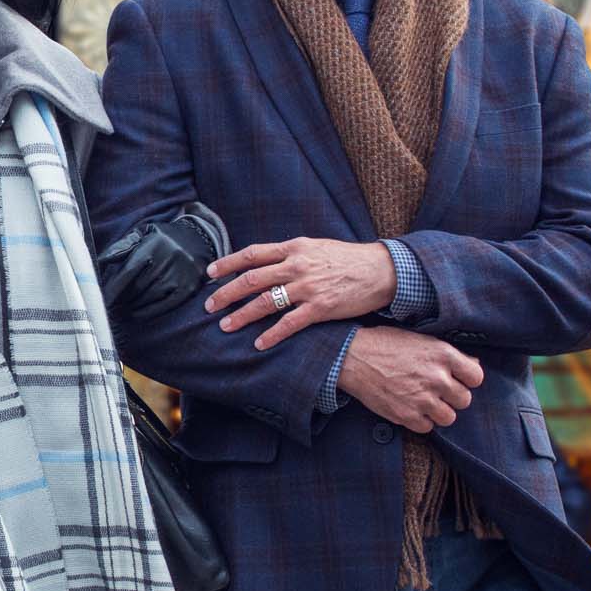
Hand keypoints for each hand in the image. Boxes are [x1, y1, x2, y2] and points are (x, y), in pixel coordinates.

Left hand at [99, 204, 228, 324]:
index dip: (113, 288)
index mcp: (153, 246)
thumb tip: (99, 262)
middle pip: (137, 287)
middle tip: (110, 306)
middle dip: (121, 299)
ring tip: (120, 310)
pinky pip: (167, 304)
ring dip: (132, 306)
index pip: (128, 272)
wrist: (199, 238)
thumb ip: (121, 247)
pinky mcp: (189, 287)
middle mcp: (167, 260)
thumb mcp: (143, 234)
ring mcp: (180, 275)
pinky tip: (137, 314)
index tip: (102, 299)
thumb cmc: (164, 238)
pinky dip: (150, 312)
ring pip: (150, 297)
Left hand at [205, 238, 397, 349]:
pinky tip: (259, 343)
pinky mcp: (321, 308)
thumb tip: (264, 261)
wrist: (381, 270)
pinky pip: (290, 323)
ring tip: (226, 326)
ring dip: (242, 315)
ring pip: (266, 301)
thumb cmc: (347, 259)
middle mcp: (297, 265)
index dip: (228, 263)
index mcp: (294, 247)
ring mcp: (308, 287)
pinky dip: (272, 334)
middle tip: (208, 306)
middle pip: (252, 279)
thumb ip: (290, 253)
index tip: (209, 273)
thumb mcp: (316, 247)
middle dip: (226, 293)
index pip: (253, 254)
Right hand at [337, 326, 484, 433]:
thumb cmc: (384, 344)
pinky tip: (409, 407)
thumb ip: (446, 353)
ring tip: (423, 401)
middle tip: (435, 390)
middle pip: (464, 399)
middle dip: (452, 396)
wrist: (351, 357)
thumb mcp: (419, 339)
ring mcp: (422, 398)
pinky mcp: (406, 415)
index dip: (467, 379)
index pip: (477, 377)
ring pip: (449, 417)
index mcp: (443, 354)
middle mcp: (437, 377)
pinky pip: (427, 428)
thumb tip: (473, 364)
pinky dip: (420, 421)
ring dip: (438, 411)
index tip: (457, 379)